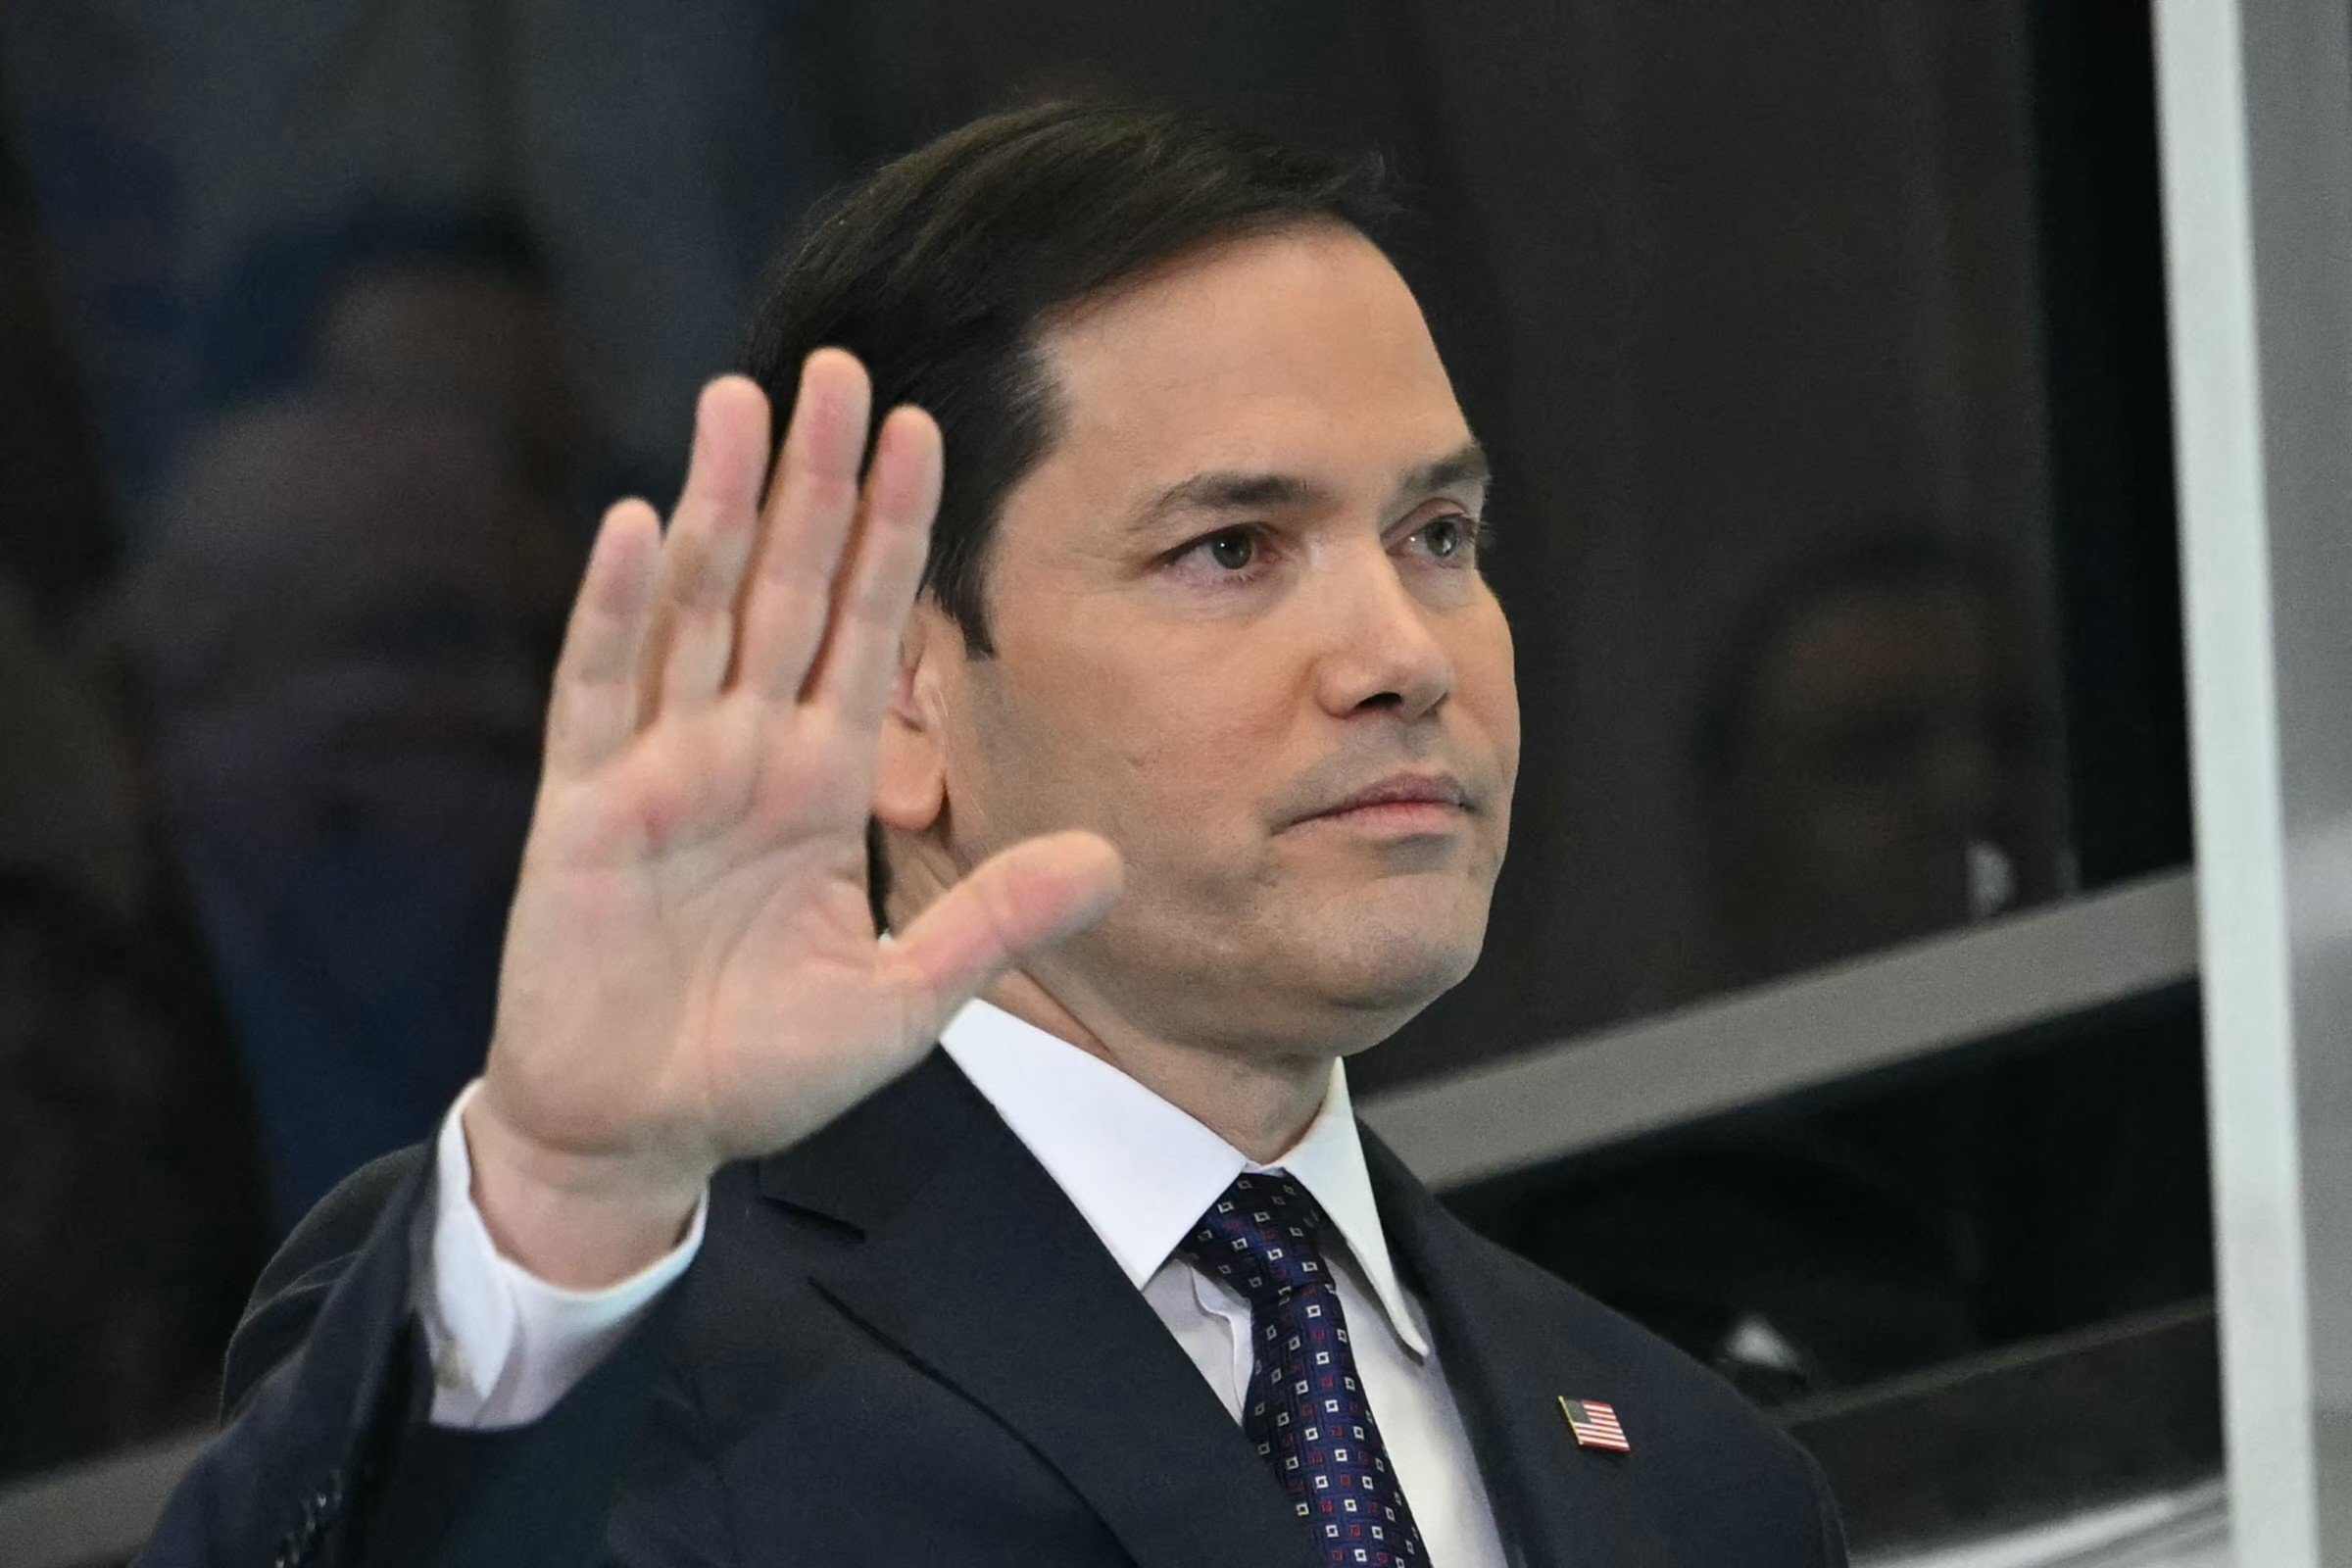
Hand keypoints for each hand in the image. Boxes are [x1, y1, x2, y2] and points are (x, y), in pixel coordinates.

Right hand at [465, 352, 1121, 1285]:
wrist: (639, 1132)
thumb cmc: (762, 1070)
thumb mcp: (899, 1000)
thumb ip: (992, 923)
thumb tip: (1110, 859)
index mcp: (822, 784)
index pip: (867, 630)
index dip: (892, 533)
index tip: (924, 430)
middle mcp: (744, 753)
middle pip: (786, 587)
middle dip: (814, 480)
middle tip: (839, 365)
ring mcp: (660, 770)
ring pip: (695, 610)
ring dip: (719, 508)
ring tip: (744, 403)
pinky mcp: (583, 809)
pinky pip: (600, 692)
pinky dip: (617, 611)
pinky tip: (639, 524)